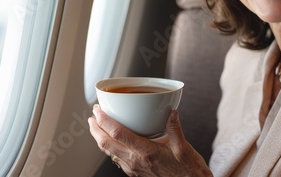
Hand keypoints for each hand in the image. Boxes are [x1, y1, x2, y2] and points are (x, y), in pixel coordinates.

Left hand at [88, 104, 212, 176]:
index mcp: (146, 152)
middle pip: (106, 144)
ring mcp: (133, 168)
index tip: (98, 110)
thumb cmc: (187, 171)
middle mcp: (136, 161)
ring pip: (109, 152)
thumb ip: (175, 127)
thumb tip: (171, 110)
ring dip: (100, 138)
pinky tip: (113, 141)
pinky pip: (116, 158)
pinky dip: (110, 147)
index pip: (117, 134)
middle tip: (93, 115)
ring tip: (98, 126)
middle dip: (95, 129)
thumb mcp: (183, 147)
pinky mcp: (135, 172)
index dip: (104, 120)